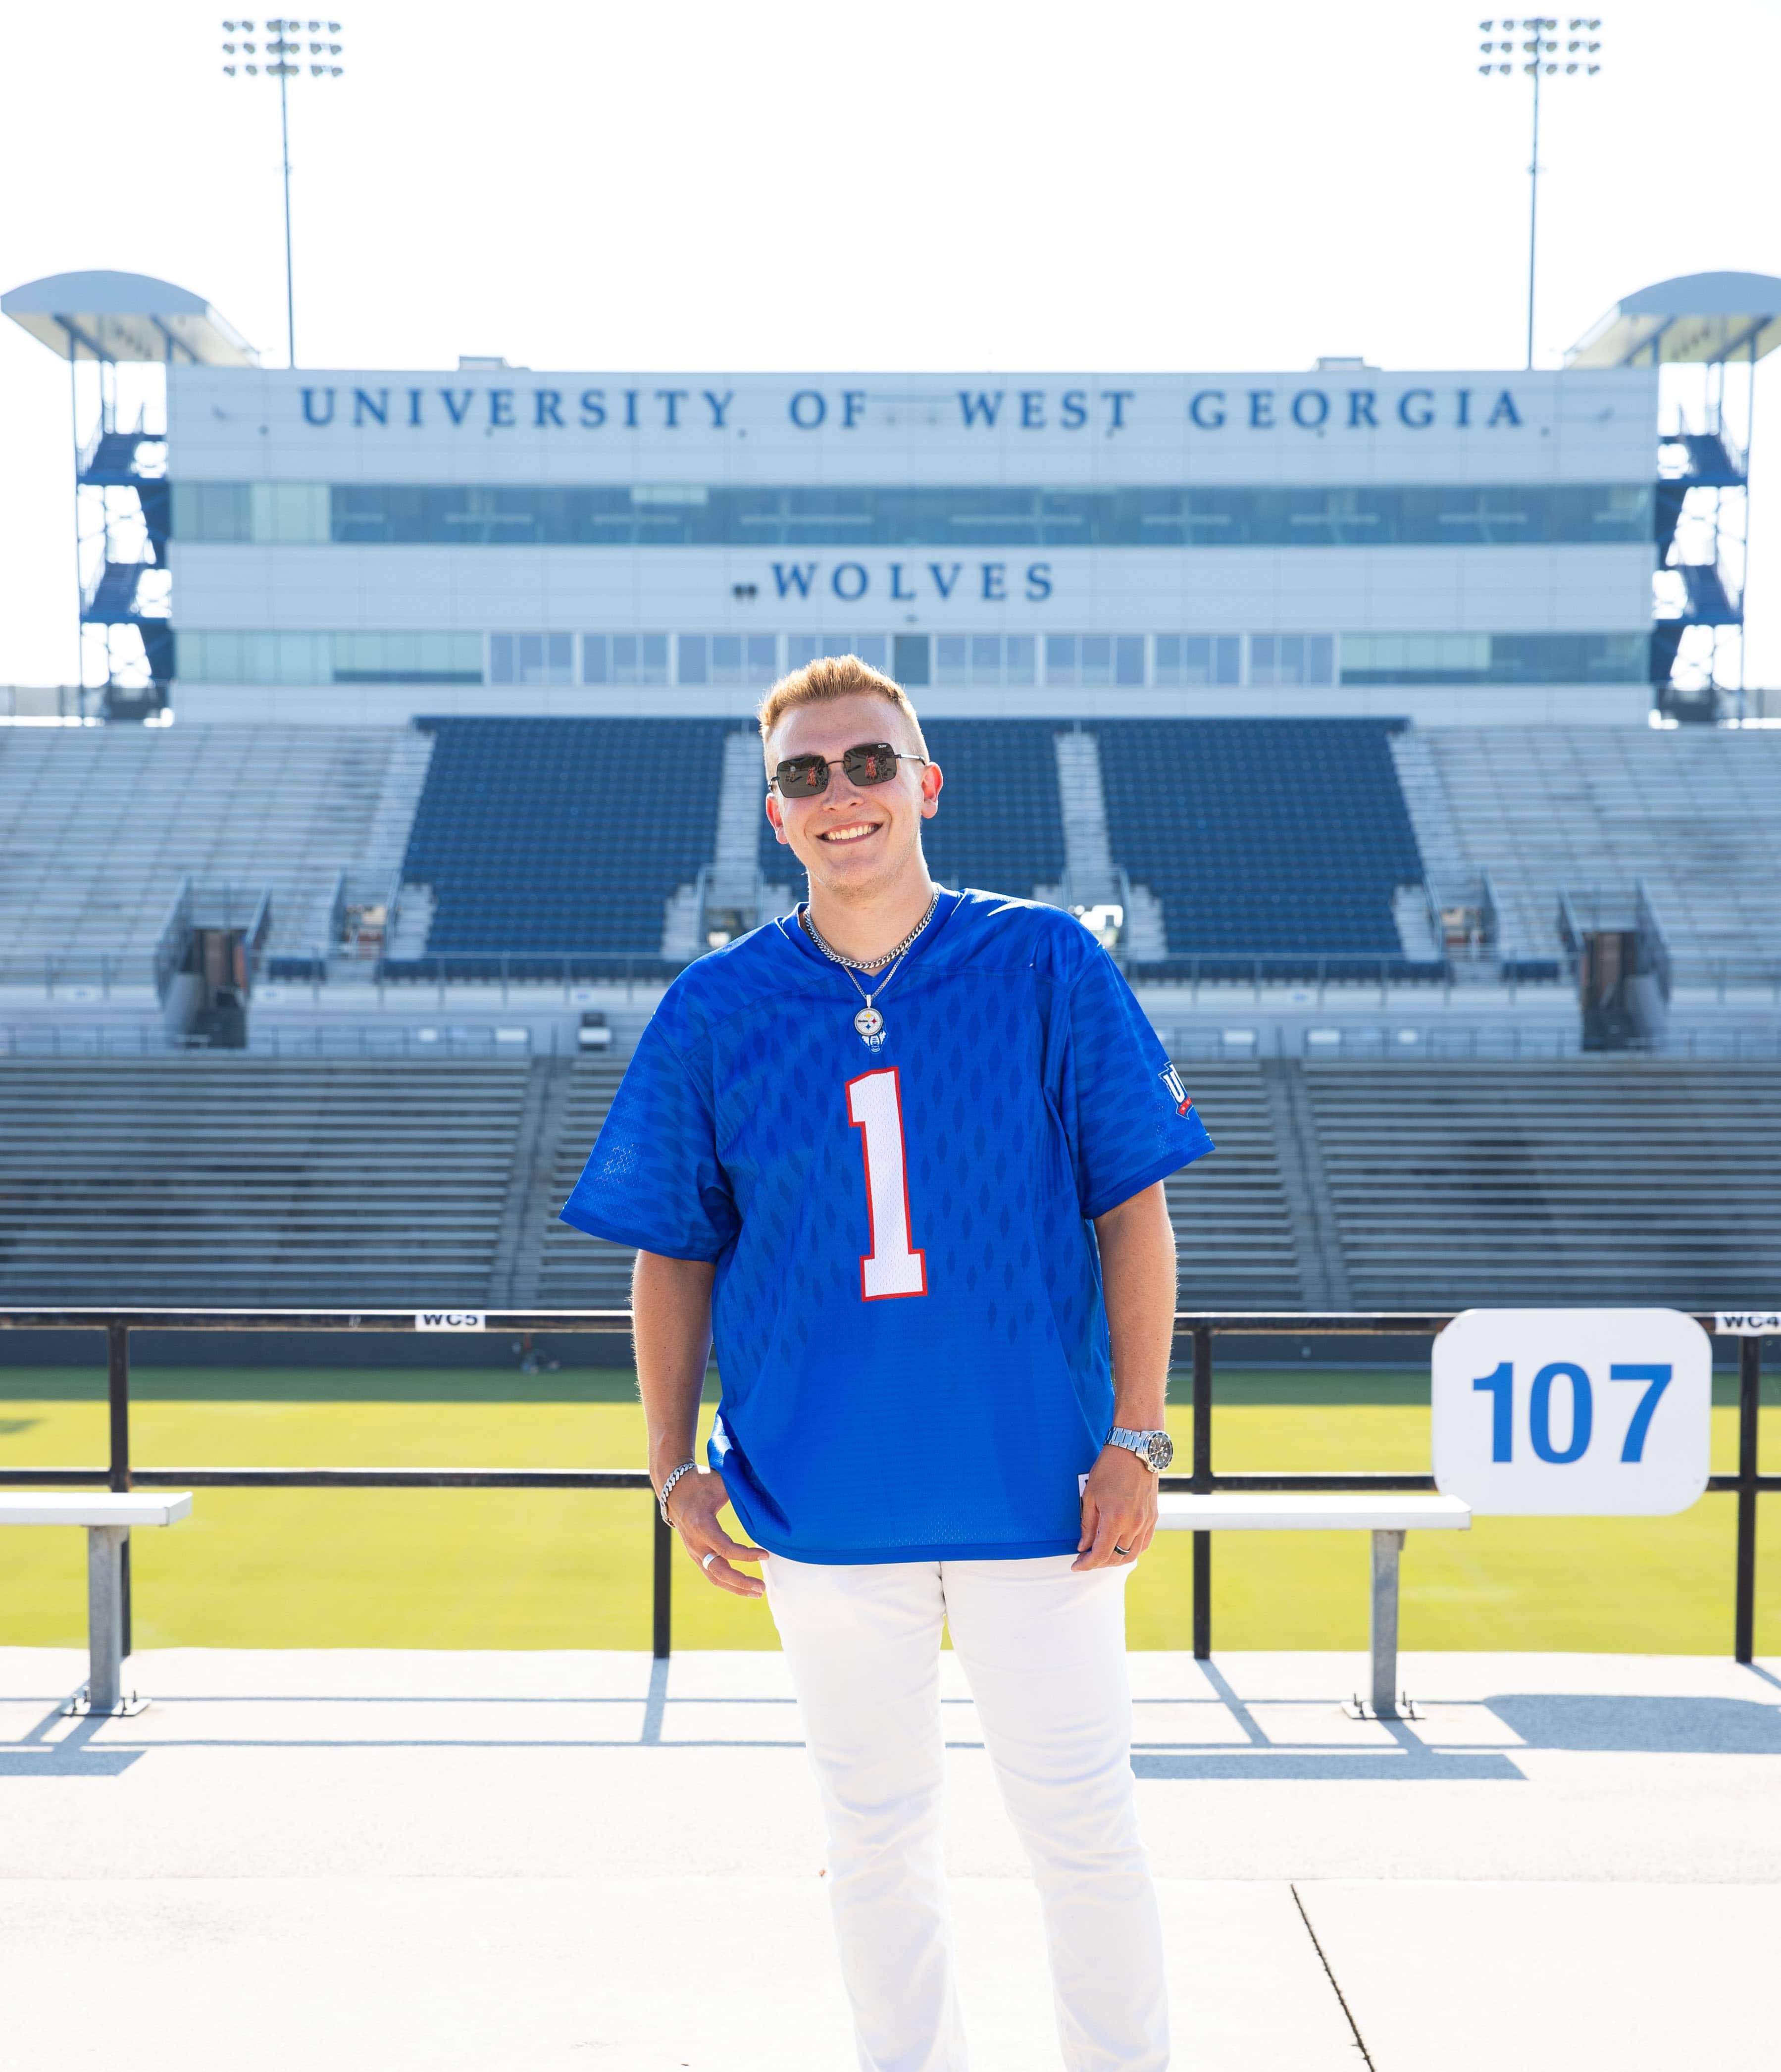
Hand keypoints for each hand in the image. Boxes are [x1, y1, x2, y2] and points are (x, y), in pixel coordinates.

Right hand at [664, 1466, 769, 1597]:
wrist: (674, 1489)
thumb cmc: (701, 1483)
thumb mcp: (720, 1482)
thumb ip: (741, 1488)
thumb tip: (769, 1487)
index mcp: (702, 1525)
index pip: (726, 1549)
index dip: (747, 1555)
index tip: (766, 1555)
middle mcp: (696, 1543)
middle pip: (719, 1571)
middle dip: (741, 1582)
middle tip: (762, 1588)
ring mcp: (694, 1551)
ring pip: (714, 1577)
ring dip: (735, 1588)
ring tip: (756, 1593)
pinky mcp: (696, 1554)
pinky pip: (711, 1574)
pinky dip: (727, 1583)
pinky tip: (742, 1587)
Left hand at [1072, 1444, 1158, 1571]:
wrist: (1135, 1450)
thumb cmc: (1109, 1469)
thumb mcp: (1090, 1495)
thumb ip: (1088, 1524)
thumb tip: (1084, 1546)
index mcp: (1115, 1519)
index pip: (1101, 1554)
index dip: (1087, 1564)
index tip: (1076, 1565)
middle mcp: (1134, 1525)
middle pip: (1116, 1558)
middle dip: (1098, 1563)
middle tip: (1085, 1558)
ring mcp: (1146, 1522)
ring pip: (1131, 1555)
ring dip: (1115, 1560)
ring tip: (1101, 1555)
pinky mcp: (1153, 1518)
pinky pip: (1143, 1544)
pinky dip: (1131, 1551)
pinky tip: (1120, 1548)